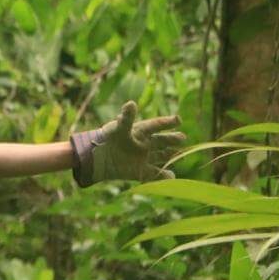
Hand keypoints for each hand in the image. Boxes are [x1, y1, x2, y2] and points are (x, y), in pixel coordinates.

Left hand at [71, 101, 185, 186]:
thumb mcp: (118, 128)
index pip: (157, 125)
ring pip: (163, 156)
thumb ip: (126, 118)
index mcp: (141, 131)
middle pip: (163, 140)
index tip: (178, 120)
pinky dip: (163, 176)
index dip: (167, 122)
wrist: (96, 159)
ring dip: (172, 156)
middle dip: (173, 139)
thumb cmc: (107, 139)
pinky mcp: (142, 171)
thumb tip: (131, 103)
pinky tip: (171, 176)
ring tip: (182, 154)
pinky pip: (156, 174)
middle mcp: (146, 143)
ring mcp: (145, 157)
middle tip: (182, 137)